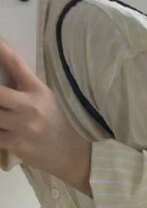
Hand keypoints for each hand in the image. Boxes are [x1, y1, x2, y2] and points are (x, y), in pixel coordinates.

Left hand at [0, 37, 91, 193]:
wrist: (78, 158)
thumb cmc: (64, 126)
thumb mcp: (49, 100)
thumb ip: (27, 86)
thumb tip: (5, 69)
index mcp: (39, 92)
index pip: (15, 64)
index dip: (1, 50)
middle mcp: (30, 107)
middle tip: (1, 98)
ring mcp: (23, 128)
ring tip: (4, 115)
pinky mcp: (18, 146)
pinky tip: (3, 130)